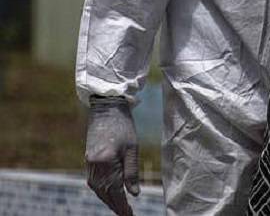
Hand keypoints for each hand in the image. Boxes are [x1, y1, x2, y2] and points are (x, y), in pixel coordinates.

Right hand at [85, 96, 138, 215]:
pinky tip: (110, 193)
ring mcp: (89, 164)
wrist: (106, 109)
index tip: (129, 215)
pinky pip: (94, 181)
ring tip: (120, 208)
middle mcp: (95, 166)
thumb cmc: (123, 126)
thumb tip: (135, 193)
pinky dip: (102, 190)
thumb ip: (132, 172)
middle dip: (115, 205)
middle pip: (104, 193)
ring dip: (108, 199)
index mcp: (107, 162)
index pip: (115, 190)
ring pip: (98, 189)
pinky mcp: (89, 160)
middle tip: (126, 214)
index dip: (122, 205)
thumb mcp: (132, 148)